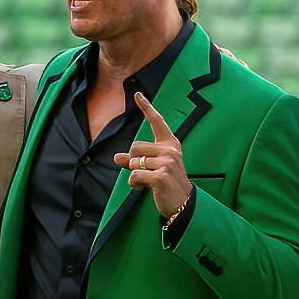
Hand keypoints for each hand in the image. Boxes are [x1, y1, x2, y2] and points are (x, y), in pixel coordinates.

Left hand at [113, 92, 191, 217]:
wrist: (181, 204)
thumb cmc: (166, 184)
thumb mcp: (152, 168)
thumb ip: (135, 160)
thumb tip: (116, 156)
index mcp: (170, 144)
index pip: (157, 122)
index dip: (146, 107)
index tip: (138, 94)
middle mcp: (170, 150)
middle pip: (135, 146)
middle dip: (133, 161)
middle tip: (145, 174)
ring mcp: (167, 162)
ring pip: (134, 161)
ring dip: (134, 174)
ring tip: (145, 182)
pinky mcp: (161, 176)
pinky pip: (135, 174)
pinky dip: (134, 183)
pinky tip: (142, 188)